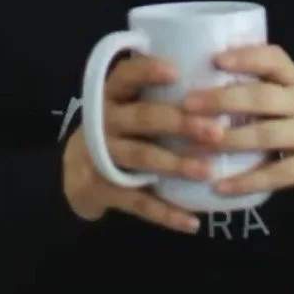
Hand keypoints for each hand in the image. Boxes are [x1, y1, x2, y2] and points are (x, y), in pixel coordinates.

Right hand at [62, 54, 223, 233]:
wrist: (77, 170)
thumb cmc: (121, 127)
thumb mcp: (127, 103)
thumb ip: (157, 91)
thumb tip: (215, 79)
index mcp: (112, 94)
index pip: (126, 75)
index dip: (148, 71)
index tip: (177, 71)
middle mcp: (104, 121)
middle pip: (143, 118)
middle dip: (180, 123)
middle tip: (216, 131)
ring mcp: (101, 156)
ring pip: (141, 158)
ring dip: (176, 165)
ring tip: (208, 171)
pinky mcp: (103, 189)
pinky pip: (138, 202)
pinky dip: (166, 213)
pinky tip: (193, 222)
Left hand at [181, 45, 293, 201]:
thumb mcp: (288, 93)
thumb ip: (257, 83)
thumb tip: (199, 70)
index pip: (275, 59)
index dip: (247, 57)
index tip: (216, 59)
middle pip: (263, 97)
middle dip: (223, 99)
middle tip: (188, 104)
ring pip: (267, 135)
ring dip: (229, 139)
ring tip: (198, 143)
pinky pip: (276, 174)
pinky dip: (246, 180)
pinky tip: (219, 185)